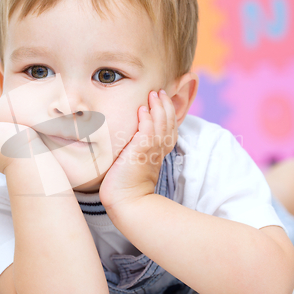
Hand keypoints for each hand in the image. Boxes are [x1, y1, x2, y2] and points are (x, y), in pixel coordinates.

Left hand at [99, 89, 177, 210]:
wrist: (126, 202)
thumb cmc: (125, 185)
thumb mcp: (133, 162)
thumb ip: (134, 150)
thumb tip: (126, 141)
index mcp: (158, 152)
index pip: (168, 128)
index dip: (167, 113)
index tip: (162, 99)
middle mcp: (158, 150)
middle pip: (168, 123)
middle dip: (165, 106)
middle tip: (160, 92)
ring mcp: (151, 151)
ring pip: (160, 124)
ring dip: (158, 107)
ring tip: (154, 94)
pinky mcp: (140, 153)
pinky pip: (147, 132)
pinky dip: (147, 119)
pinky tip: (142, 109)